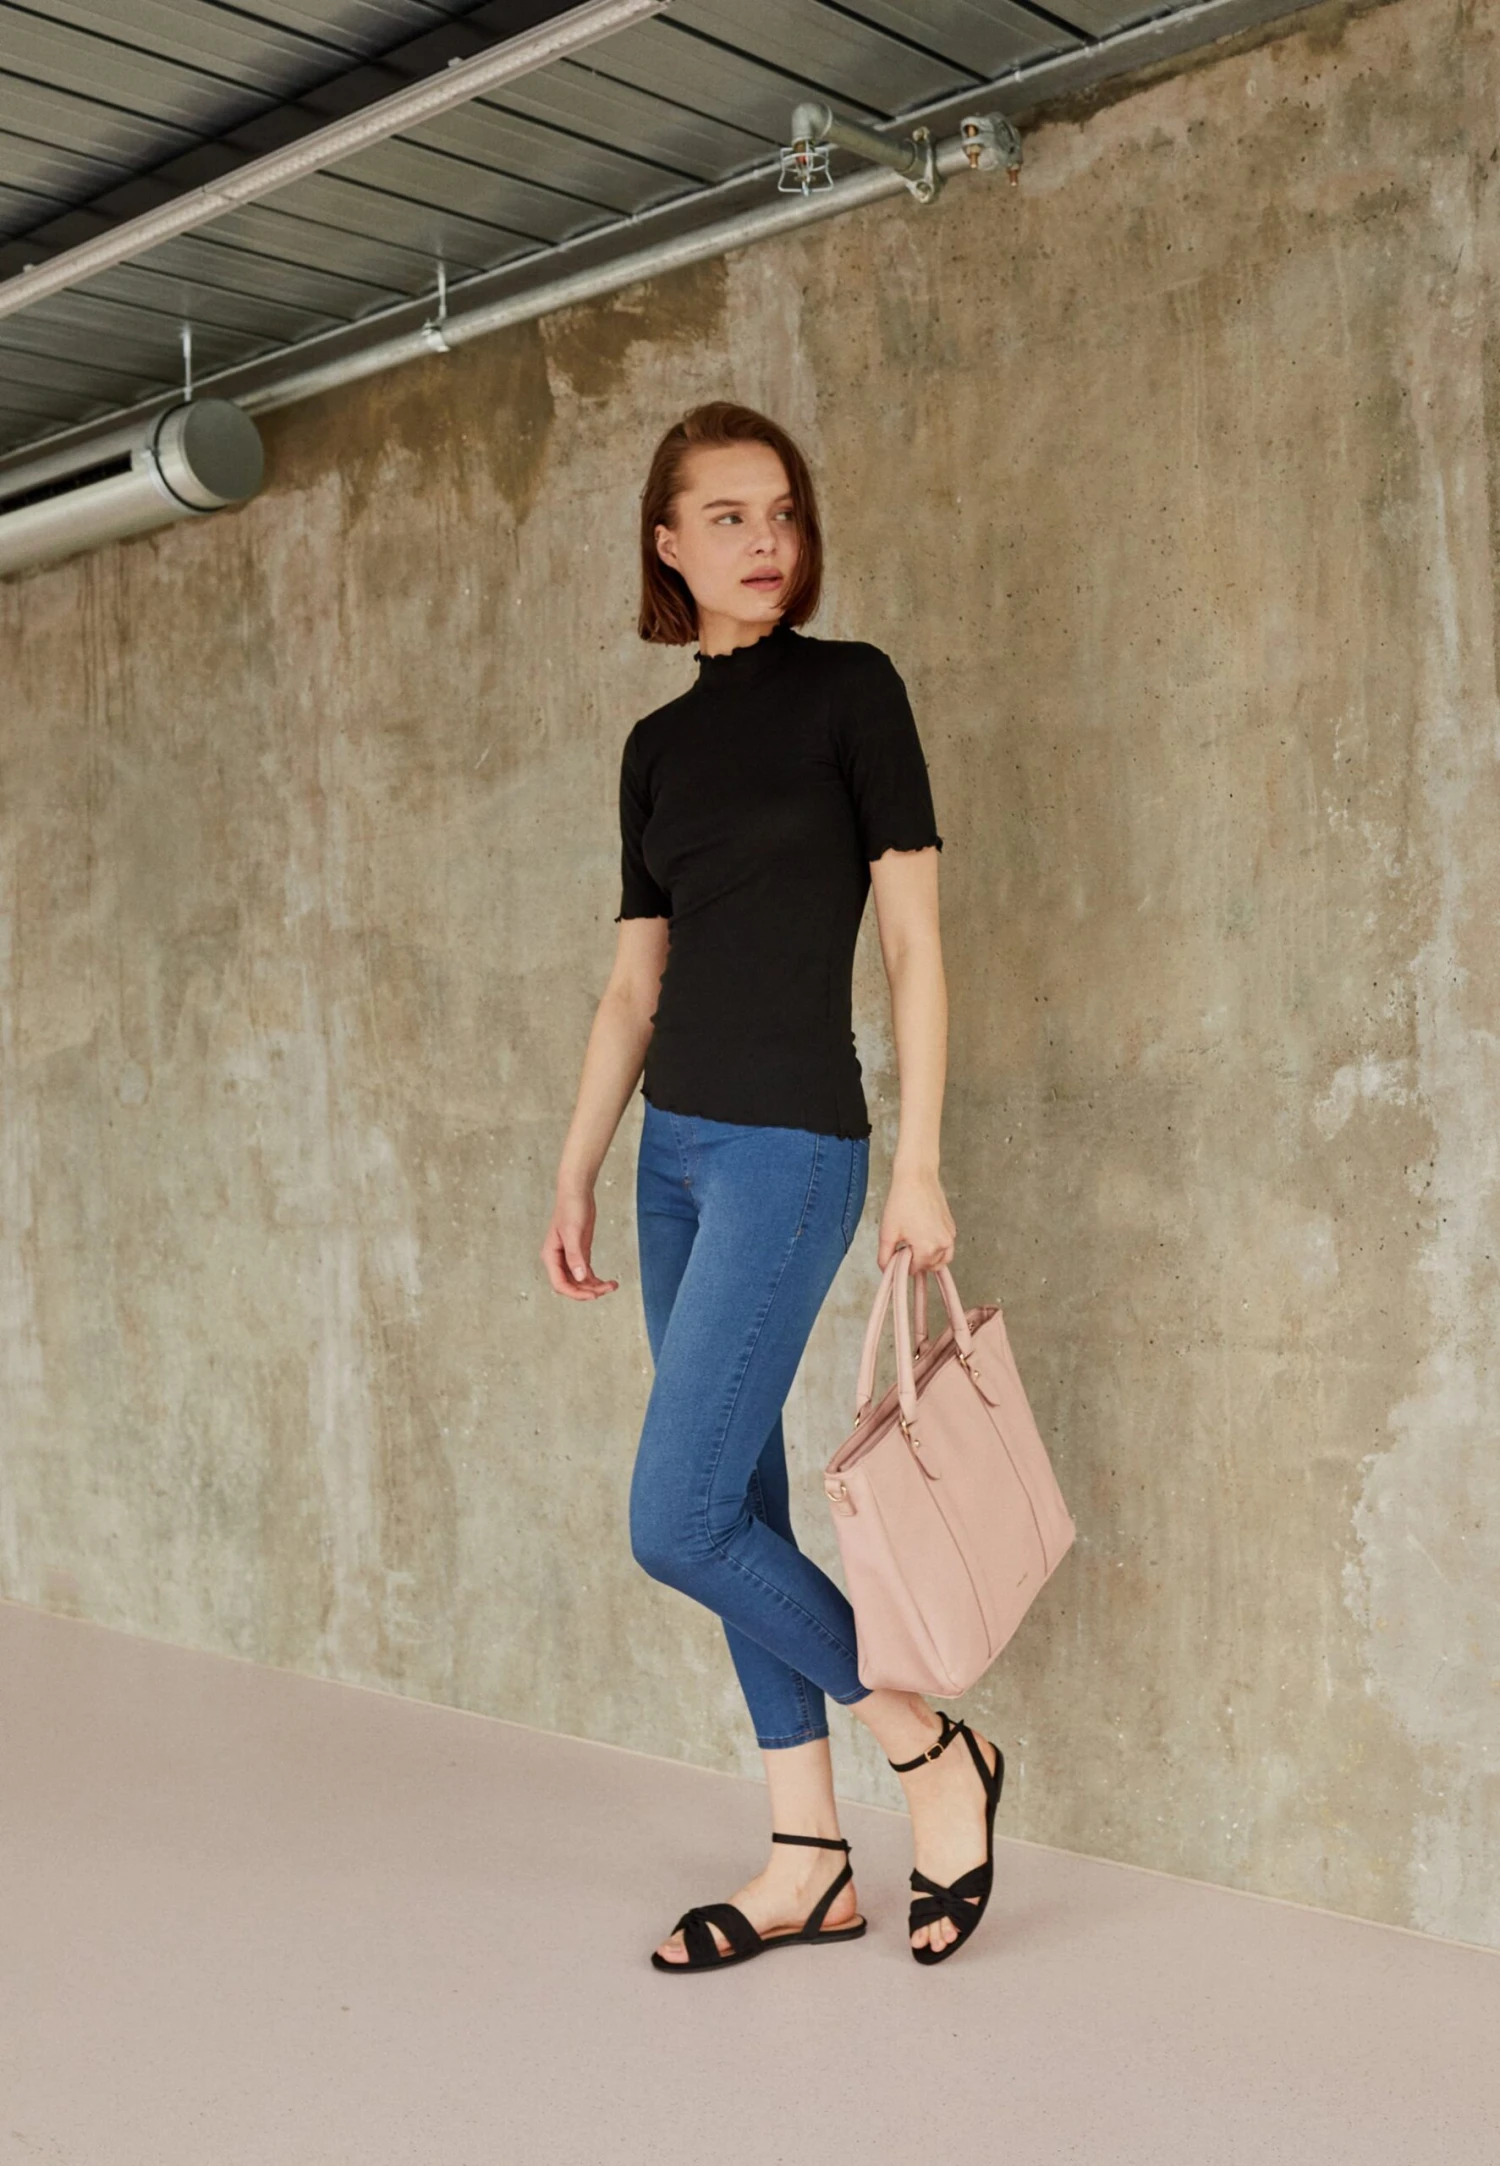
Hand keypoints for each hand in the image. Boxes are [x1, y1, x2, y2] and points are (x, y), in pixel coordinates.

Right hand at [540, 1185, 619, 1299]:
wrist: (577, 1193)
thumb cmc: (571, 1208)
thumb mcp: (573, 1232)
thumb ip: (575, 1256)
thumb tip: (579, 1278)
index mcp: (551, 1256)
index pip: (560, 1284)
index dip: (576, 1293)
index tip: (594, 1295)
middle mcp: (558, 1260)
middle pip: (571, 1286)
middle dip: (588, 1291)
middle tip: (607, 1289)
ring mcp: (569, 1257)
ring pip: (579, 1281)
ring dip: (594, 1287)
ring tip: (613, 1285)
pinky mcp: (580, 1253)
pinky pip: (586, 1273)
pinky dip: (596, 1280)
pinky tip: (608, 1282)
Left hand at [877, 1163, 955, 1274]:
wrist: (917, 1177)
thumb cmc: (902, 1201)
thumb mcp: (887, 1232)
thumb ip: (885, 1256)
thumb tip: (886, 1270)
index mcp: (927, 1249)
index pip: (914, 1270)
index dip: (902, 1264)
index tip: (896, 1254)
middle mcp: (943, 1244)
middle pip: (929, 1267)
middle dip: (916, 1262)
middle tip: (904, 1247)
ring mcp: (950, 1235)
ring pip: (942, 1260)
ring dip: (929, 1259)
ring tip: (914, 1245)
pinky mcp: (952, 1227)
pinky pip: (946, 1247)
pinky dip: (937, 1248)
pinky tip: (923, 1235)